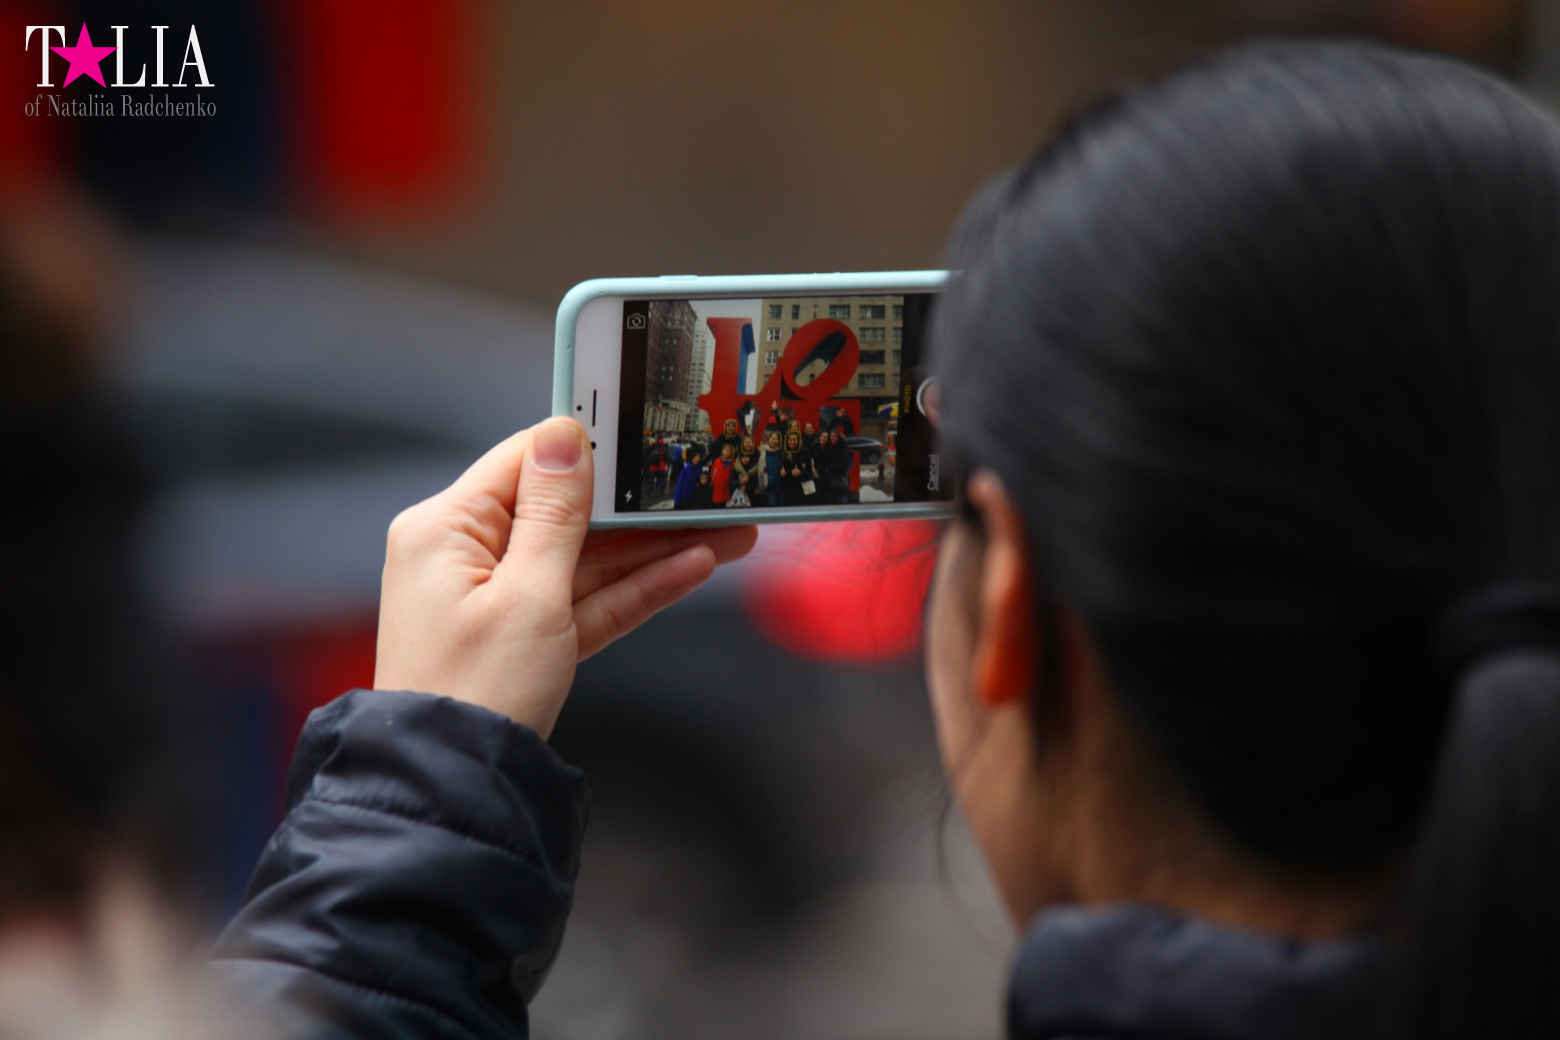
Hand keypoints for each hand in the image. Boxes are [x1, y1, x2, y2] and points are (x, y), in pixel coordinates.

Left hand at [375, 417, 756, 734]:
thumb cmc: (473, 694)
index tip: (647, 434)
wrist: (457, 790)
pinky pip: (587, 600)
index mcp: (446, 530)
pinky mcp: (526, 637)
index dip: (590, 447)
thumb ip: (556, 513)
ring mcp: (497, 599)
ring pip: (589, 560)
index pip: (526, 462)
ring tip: (725, 533)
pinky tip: (691, 570)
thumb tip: (565, 436)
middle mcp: (466, 556)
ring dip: (655, 550)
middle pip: (567, 513)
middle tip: (706, 493)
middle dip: (642, 509)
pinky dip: (636, 589)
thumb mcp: (528, 594)